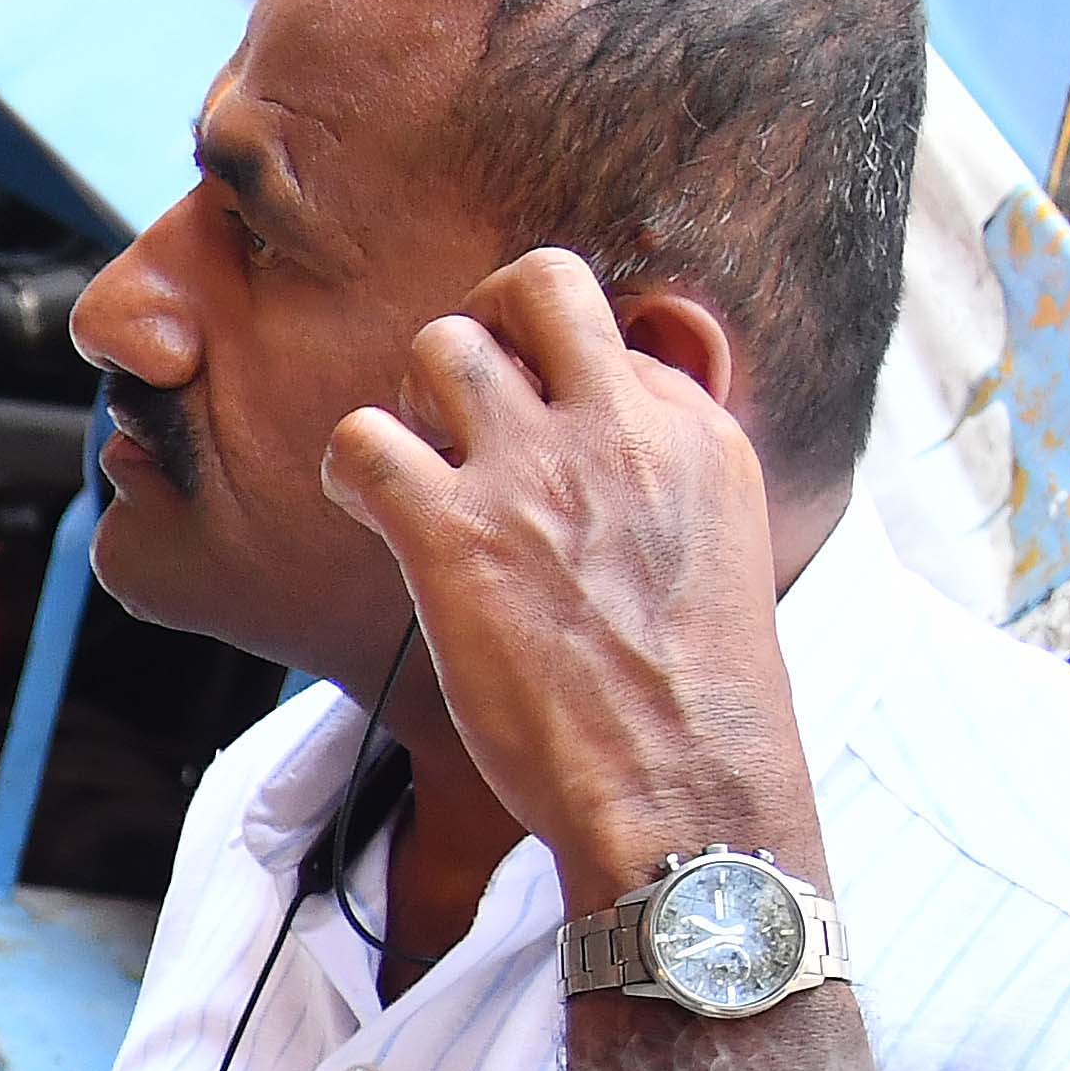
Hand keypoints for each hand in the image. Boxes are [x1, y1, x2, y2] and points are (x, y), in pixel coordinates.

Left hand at [318, 245, 816, 888]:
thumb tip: (610, 458)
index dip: (564, 389)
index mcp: (693, 430)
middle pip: (540, 283)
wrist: (684, 788)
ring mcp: (532, 471)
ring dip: (412, 396)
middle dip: (488, 322)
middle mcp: (617, 426)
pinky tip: (370, 515)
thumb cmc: (697, 701)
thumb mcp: (721, 550)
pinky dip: (348, 469)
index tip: (551, 454)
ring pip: (440, 343)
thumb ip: (667, 480)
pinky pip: (360, 438)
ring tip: (422, 467)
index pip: (612, 339)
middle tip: (466, 402)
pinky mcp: (452, 531)